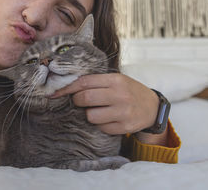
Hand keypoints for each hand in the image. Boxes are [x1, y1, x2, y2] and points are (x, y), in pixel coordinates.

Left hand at [51, 73, 167, 144]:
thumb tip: (67, 86)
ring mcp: (123, 112)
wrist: (152, 107)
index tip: (55, 93)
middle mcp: (120, 95)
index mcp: (115, 80)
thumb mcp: (116, 80)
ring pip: (91, 116)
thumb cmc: (128, 91)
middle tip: (80, 102)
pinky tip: (108, 118)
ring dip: (90, 114)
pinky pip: (101, 128)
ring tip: (98, 110)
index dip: (67, 88)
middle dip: (77, 101)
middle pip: (85, 98)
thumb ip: (96, 81)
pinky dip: (101, 124)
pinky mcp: (126, 126)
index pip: (84, 82)